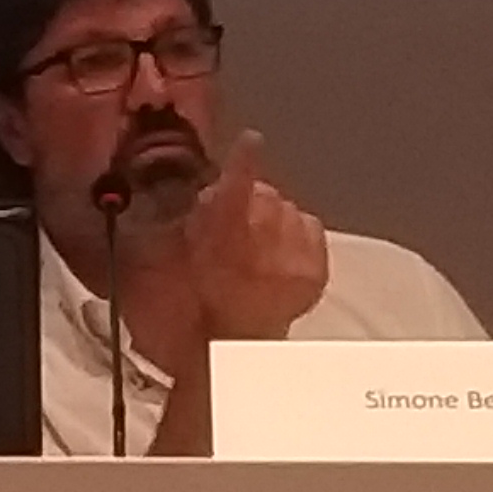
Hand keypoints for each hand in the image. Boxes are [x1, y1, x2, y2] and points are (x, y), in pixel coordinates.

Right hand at [183, 130, 331, 341]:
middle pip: (266, 196)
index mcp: (223, 243)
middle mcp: (265, 252)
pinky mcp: (314, 274)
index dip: (243, 165)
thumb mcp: (177, 260)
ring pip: (290, 210)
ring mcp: (294, 263)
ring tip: (259, 243)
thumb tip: (209, 192)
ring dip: (274, 218)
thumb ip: (190, 220)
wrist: (232, 349)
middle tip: (237, 225)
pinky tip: (282, 249)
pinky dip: (298, 232)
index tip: (251, 141)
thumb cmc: (197, 311)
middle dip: (252, 201)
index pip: (236, 193)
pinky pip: (312, 227)